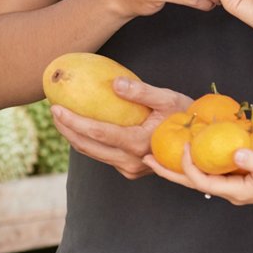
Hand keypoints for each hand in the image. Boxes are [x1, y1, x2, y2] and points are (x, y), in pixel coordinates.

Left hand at [50, 76, 192, 178]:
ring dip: (74, 137)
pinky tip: (79, 127)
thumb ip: (141, 91)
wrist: (199, 141)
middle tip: (53, 111)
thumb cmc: (186, 115)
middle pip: (89, 147)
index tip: (56, 108)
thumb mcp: (167, 98)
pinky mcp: (130, 169)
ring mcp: (131, 169)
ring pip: (93, 154)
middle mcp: (132, 162)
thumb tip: (114, 83)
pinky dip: (88, 142)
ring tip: (60, 118)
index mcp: (139, 144)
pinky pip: (103, 155)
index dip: (74, 121)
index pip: (98, 134)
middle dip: (67, 130)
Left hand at [143, 140, 252, 212]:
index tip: (182, 144)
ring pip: (201, 178)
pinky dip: (199, 163)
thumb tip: (232, 153)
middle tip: (145, 159)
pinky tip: (194, 151)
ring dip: (181, 168)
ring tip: (161, 156)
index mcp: (235, 191)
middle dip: (168, 172)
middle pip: (192, 183)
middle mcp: (231, 193)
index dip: (186, 163)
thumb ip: (252, 158)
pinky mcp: (242, 180)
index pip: (200, 180)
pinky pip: (213, 173)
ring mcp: (236, 188)